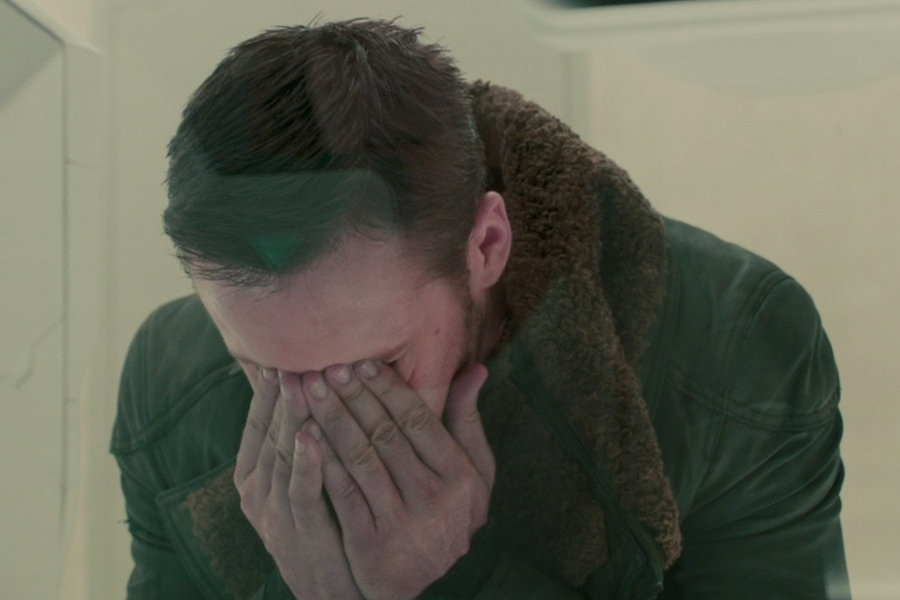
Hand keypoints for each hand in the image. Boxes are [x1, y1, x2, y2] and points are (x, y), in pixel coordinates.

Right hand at [234, 366, 363, 599]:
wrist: (328, 591)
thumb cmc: (319, 523)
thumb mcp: (299, 479)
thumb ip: (295, 438)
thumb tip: (301, 387)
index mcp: (252, 475)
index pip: (258, 422)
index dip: (267, 389)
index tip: (279, 355)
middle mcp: (256, 491)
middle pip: (269, 432)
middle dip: (283, 393)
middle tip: (295, 356)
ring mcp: (274, 512)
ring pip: (281, 456)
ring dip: (292, 417)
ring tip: (302, 382)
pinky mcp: (298, 531)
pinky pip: (301, 490)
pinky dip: (305, 462)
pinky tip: (312, 434)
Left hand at [301, 360, 494, 599]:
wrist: (425, 579)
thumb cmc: (450, 512)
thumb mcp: (474, 473)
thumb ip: (468, 422)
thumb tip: (477, 369)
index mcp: (461, 475)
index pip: (419, 420)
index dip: (389, 389)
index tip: (362, 362)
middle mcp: (435, 498)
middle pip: (386, 435)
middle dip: (354, 397)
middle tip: (328, 368)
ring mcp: (403, 524)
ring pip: (361, 460)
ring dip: (333, 421)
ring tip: (311, 392)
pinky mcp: (372, 546)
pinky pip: (343, 495)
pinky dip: (324, 462)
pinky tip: (305, 436)